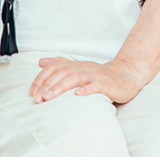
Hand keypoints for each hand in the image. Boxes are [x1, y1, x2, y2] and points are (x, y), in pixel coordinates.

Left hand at [29, 57, 147, 105]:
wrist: (128, 74)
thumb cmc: (101, 75)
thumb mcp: (79, 68)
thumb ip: (61, 63)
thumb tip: (42, 61)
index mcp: (77, 65)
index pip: (55, 68)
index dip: (42, 78)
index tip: (32, 92)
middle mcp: (85, 68)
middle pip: (63, 72)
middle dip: (47, 85)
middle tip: (36, 98)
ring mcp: (96, 76)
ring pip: (76, 78)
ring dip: (60, 87)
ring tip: (49, 96)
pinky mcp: (108, 84)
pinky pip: (97, 85)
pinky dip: (87, 89)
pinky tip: (78, 95)